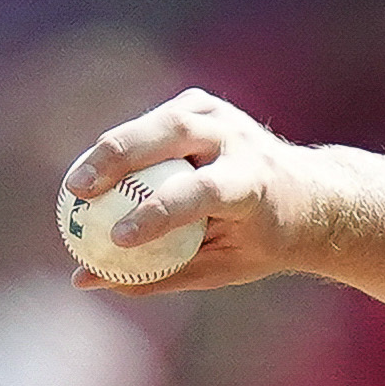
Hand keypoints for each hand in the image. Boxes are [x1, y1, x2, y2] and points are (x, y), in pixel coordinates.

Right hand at [61, 89, 329, 294]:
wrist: (307, 195)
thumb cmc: (260, 240)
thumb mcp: (222, 266)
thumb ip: (159, 274)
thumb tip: (85, 280)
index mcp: (255, 183)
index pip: (204, 191)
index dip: (159, 212)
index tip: (118, 237)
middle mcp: (242, 141)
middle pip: (176, 136)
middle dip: (121, 160)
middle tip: (78, 193)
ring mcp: (223, 116)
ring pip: (161, 121)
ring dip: (114, 148)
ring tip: (77, 185)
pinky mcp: (203, 105)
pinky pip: (155, 120)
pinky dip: (128, 142)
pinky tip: (101, 169)